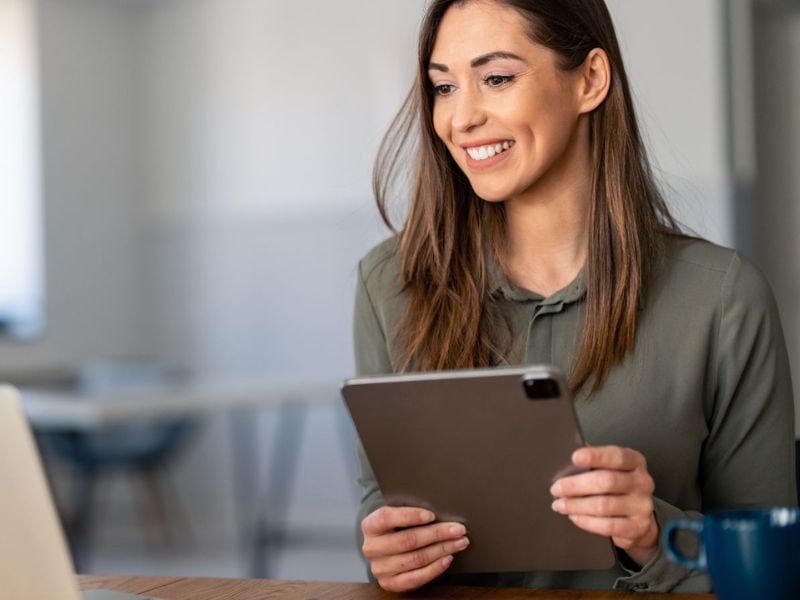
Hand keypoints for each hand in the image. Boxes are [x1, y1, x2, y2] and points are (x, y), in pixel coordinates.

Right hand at [361, 506, 468, 591]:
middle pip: (408, 540)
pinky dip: (435, 568)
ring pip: (416, 559)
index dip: (411, 516)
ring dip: (442, 550)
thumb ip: (409, 513)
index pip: (388, 517)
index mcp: (370, 525)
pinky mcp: (390, 583)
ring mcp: (380, 568)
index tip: (432, 515)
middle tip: (458, 529)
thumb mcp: (394, 516)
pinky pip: (416, 578)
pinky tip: (447, 558)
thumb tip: (440, 511)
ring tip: (459, 542)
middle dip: (437, 533)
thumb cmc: (394, 528)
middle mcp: (372, 548)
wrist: (382, 550)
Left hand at [549, 445, 658, 566]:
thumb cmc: (618, 487)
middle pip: (606, 481)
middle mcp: (642, 482)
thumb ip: (594, 460)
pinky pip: (608, 526)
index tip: (574, 457)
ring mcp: (642, 506)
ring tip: (560, 504)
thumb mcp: (611, 468)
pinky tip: (574, 516)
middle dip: (575, 485)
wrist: (639, 519)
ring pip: (604, 505)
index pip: (617, 456)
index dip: (595, 456)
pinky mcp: (638, 527)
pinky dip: (586, 522)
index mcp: (635, 461)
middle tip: (556, 489)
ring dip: (576, 505)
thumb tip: (568, 453)